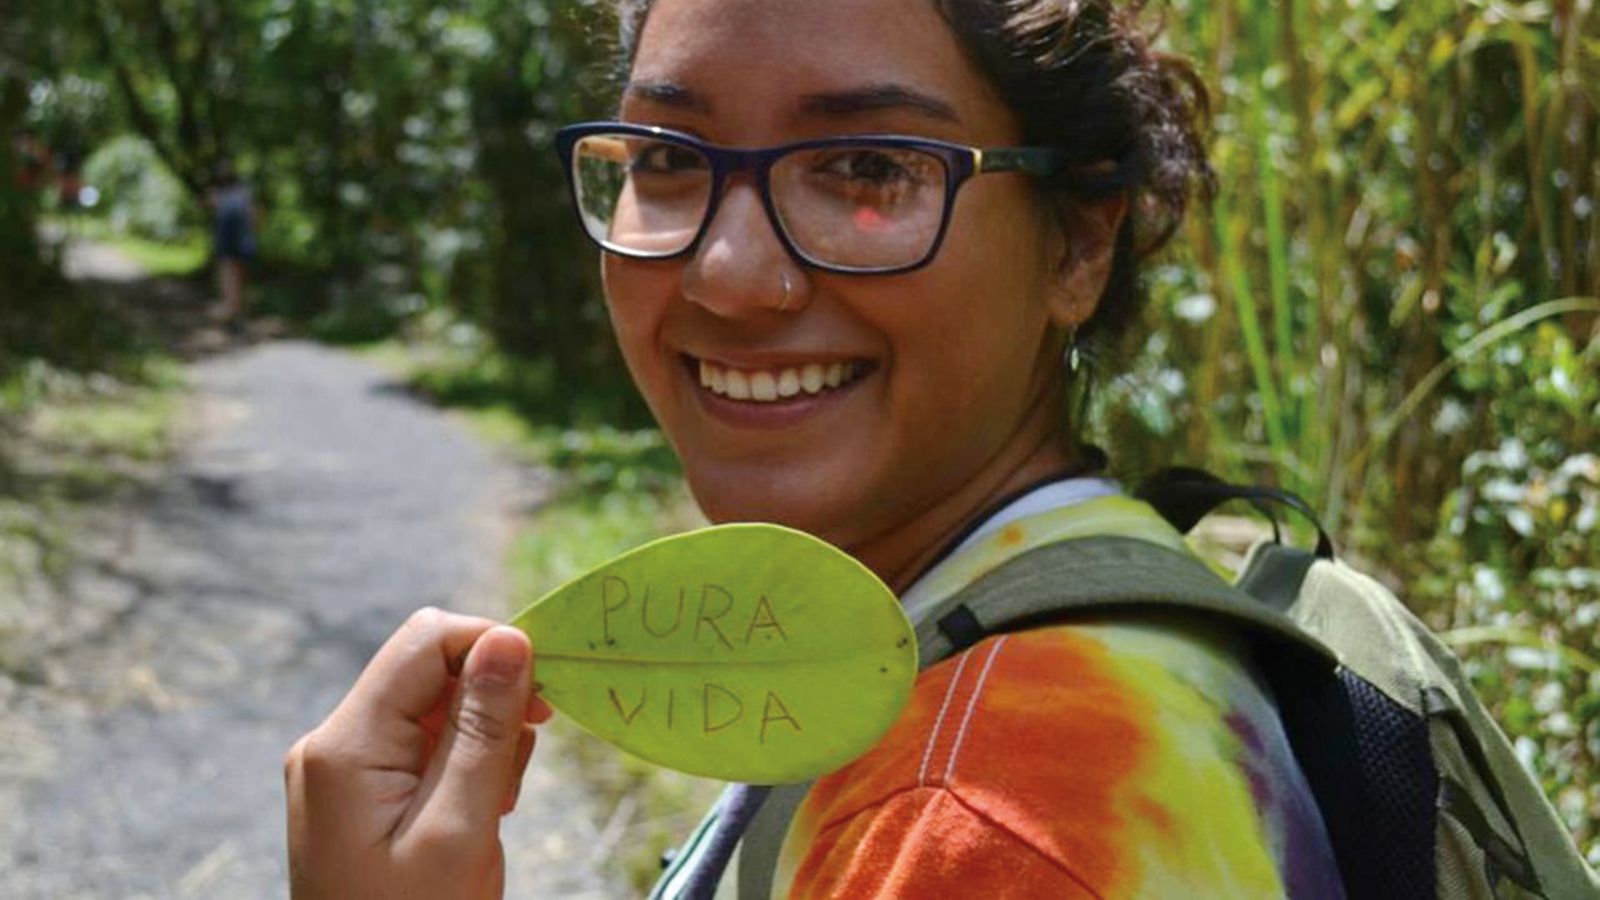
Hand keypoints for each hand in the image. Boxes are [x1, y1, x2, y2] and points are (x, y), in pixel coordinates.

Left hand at [285, 608, 550, 899]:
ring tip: (494, 807)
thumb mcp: (460, 828)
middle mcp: (333, 743)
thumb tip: (510, 638)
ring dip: (484, 740)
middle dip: (491, 701)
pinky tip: (478, 813)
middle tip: (519, 768)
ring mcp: (343, 769)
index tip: (547, 693)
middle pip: (430, 669)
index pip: (425, 640)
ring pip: (434, 707)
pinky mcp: (359, 791)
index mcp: (344, 745)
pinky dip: (464, 765)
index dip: (492, 645)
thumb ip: (484, 729)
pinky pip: (423, 746)